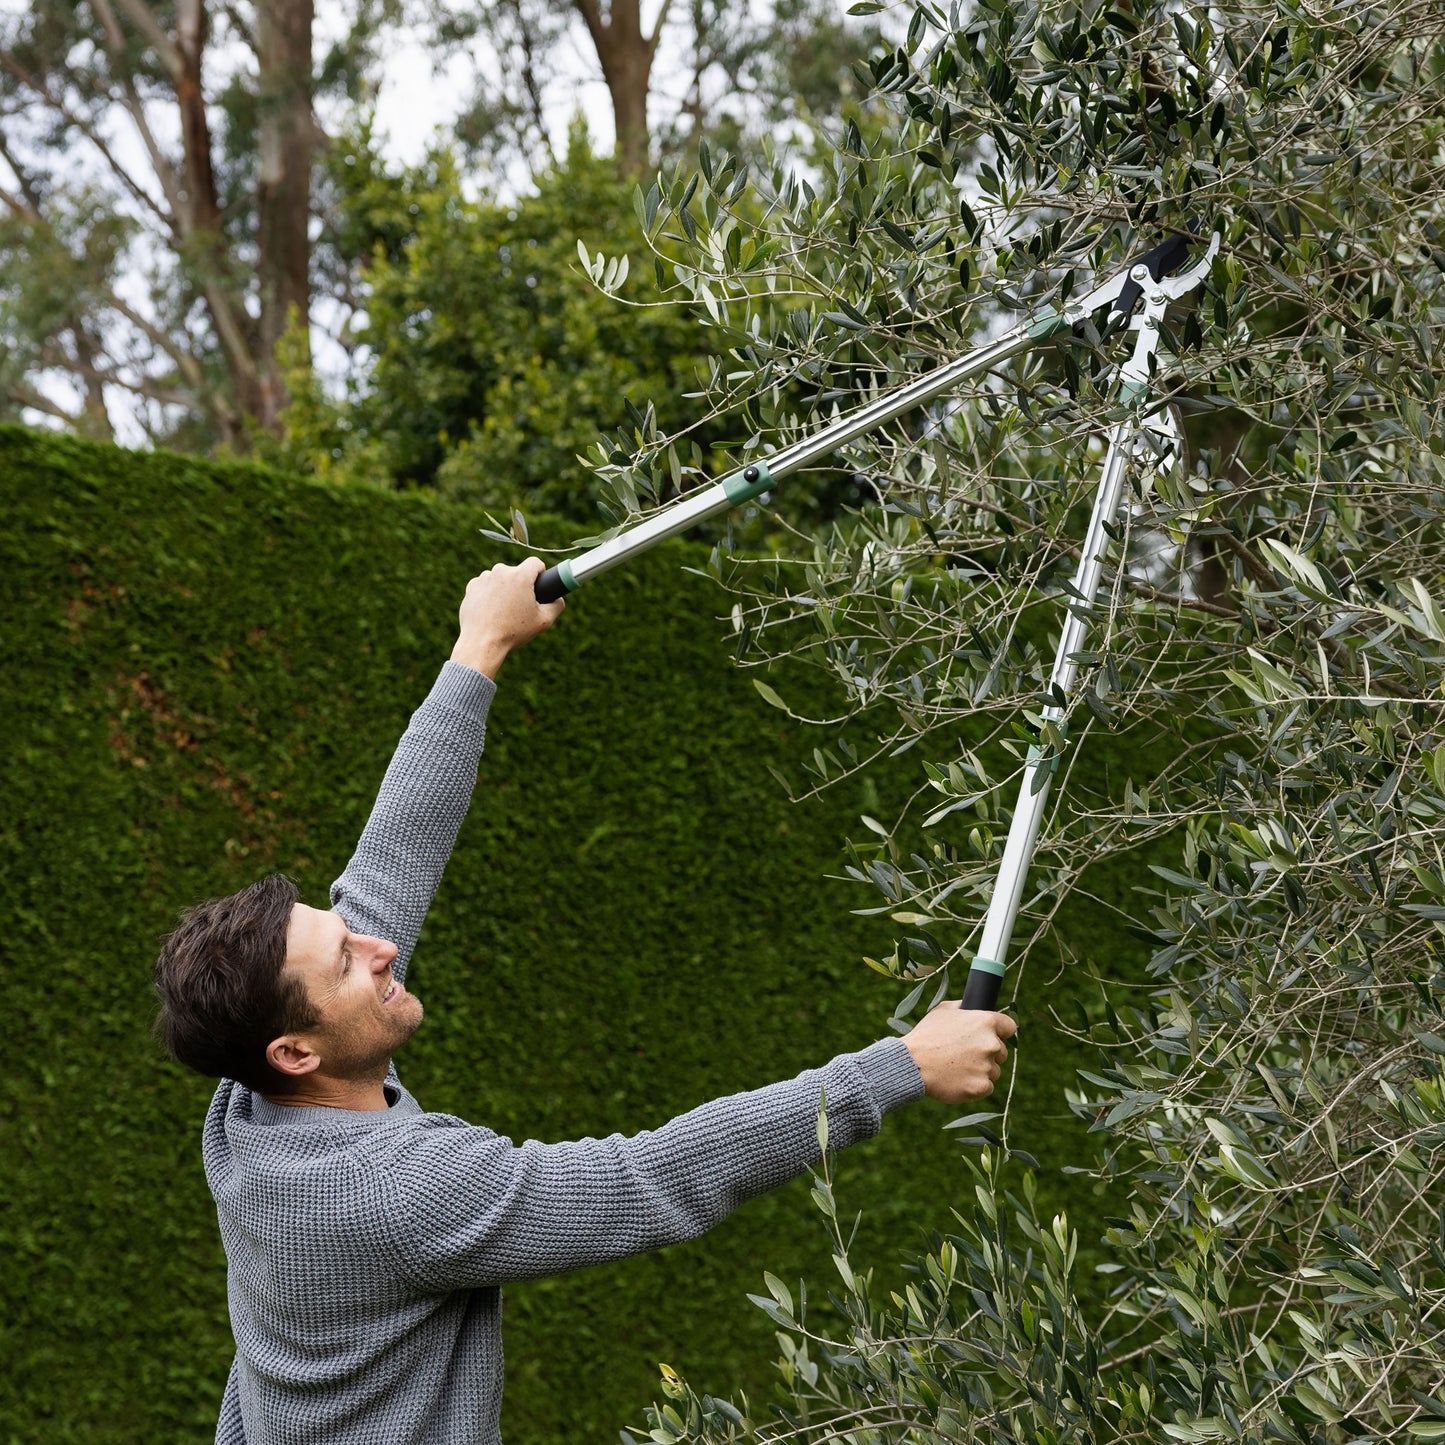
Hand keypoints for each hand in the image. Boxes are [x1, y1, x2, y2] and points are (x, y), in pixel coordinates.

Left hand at [450, 558, 563, 678]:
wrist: (482, 643)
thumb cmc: (513, 632)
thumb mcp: (544, 621)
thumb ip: (557, 605)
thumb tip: (558, 598)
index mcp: (520, 576)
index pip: (535, 563)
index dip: (540, 573)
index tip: (539, 584)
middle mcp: (500, 572)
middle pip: (517, 572)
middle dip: (521, 585)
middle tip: (521, 605)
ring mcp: (484, 578)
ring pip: (500, 578)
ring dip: (504, 589)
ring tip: (504, 610)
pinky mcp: (472, 587)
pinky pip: (486, 585)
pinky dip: (489, 594)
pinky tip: (491, 610)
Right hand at [902, 1002, 1016, 1103]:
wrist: (912, 1064)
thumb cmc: (926, 1035)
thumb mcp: (943, 1011)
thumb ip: (963, 1008)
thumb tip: (971, 1007)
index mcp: (985, 1022)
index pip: (1010, 1027)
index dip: (1001, 1032)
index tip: (993, 1036)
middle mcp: (991, 1044)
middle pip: (1001, 1051)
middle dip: (988, 1053)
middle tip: (965, 1055)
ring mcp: (987, 1067)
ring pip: (994, 1070)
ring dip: (981, 1070)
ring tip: (957, 1068)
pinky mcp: (982, 1087)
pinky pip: (987, 1087)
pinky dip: (975, 1086)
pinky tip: (958, 1080)